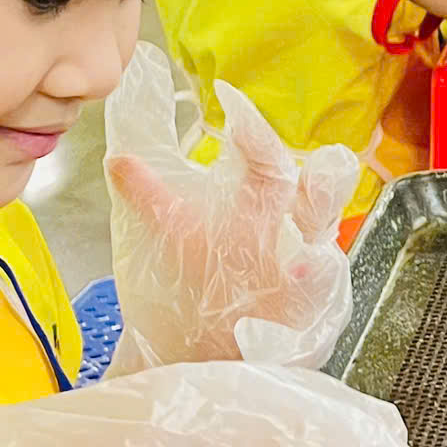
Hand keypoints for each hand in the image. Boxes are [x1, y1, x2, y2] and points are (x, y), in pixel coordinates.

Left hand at [104, 44, 357, 371]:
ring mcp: (301, 275)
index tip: (228, 99)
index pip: (264, 152)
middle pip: (323, 192)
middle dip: (327, 178)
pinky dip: (309, 293)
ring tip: (303, 259)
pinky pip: (314, 305)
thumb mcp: (167, 226)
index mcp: (261, 198)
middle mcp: (290, 229)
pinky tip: (298, 281)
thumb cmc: (193, 278)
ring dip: (319, 256)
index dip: (252, 125)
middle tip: (317, 165)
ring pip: (327, 254)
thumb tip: (118, 145)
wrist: (196, 348)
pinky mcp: (302, 319)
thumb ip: (148, 188)